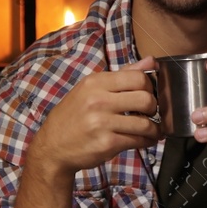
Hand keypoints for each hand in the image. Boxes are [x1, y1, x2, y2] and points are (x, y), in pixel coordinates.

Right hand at [29, 56, 157, 177]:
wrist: (52, 146)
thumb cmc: (74, 116)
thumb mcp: (91, 89)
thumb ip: (123, 75)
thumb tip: (151, 61)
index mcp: (96, 82)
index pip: (138, 77)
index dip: (150, 87)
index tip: (148, 95)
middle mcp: (98, 100)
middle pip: (146, 99)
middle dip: (154, 108)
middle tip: (150, 114)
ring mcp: (102, 122)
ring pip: (145, 123)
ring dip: (154, 129)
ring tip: (153, 131)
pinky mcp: (106, 143)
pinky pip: (137, 140)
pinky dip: (146, 141)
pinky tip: (145, 140)